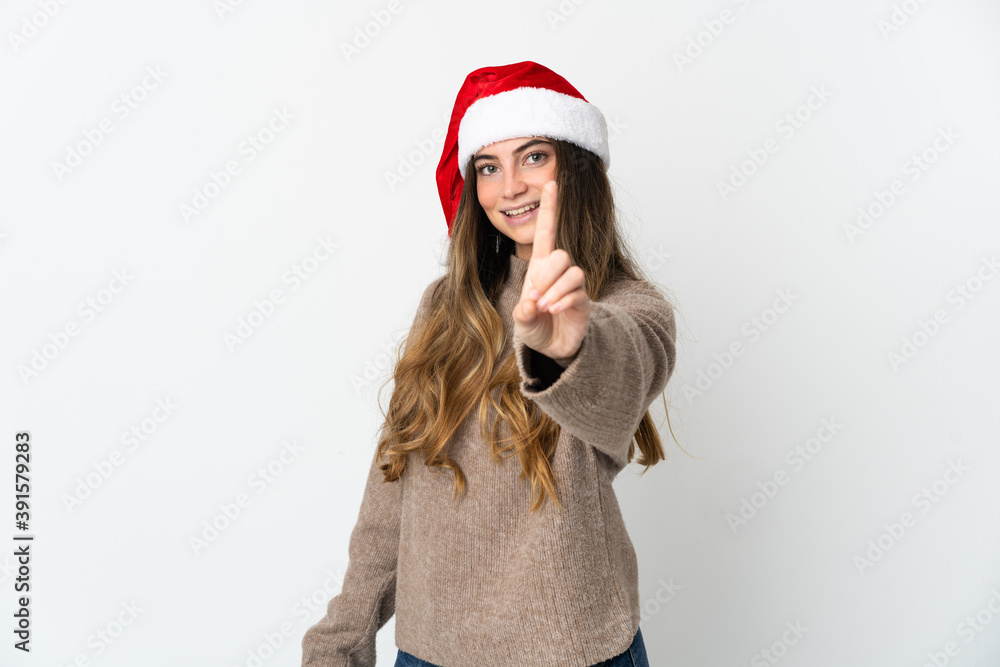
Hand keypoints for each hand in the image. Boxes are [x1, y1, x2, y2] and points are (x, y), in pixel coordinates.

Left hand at [513, 180, 589, 363]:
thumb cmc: (535, 326)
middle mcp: (559, 272)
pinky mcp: (583, 301)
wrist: (551, 347)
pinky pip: (577, 293)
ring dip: (554, 290)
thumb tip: (532, 304)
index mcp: (540, 265)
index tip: (551, 183)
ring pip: (572, 272)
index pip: (547, 231)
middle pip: (560, 254)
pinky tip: (554, 312)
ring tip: (543, 307)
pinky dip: (562, 302)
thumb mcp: (521, 319)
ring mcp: (573, 286)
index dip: (550, 208)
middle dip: (545, 274)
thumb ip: (523, 311)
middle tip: (534, 296)